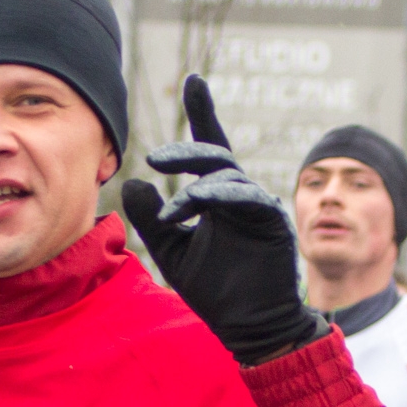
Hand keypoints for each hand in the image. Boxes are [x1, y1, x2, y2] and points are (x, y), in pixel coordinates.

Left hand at [121, 75, 323, 364]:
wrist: (247, 327)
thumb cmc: (215, 290)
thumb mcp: (171, 250)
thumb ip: (153, 217)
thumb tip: (134, 182)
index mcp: (218, 197)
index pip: (209, 148)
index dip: (202, 112)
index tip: (193, 79)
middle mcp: (240, 195)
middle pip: (215, 155)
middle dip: (186, 150)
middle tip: (155, 159)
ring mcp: (259, 207)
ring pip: (227, 176)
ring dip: (194, 188)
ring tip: (171, 213)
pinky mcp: (272, 222)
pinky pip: (246, 198)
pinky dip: (216, 199)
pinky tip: (193, 207)